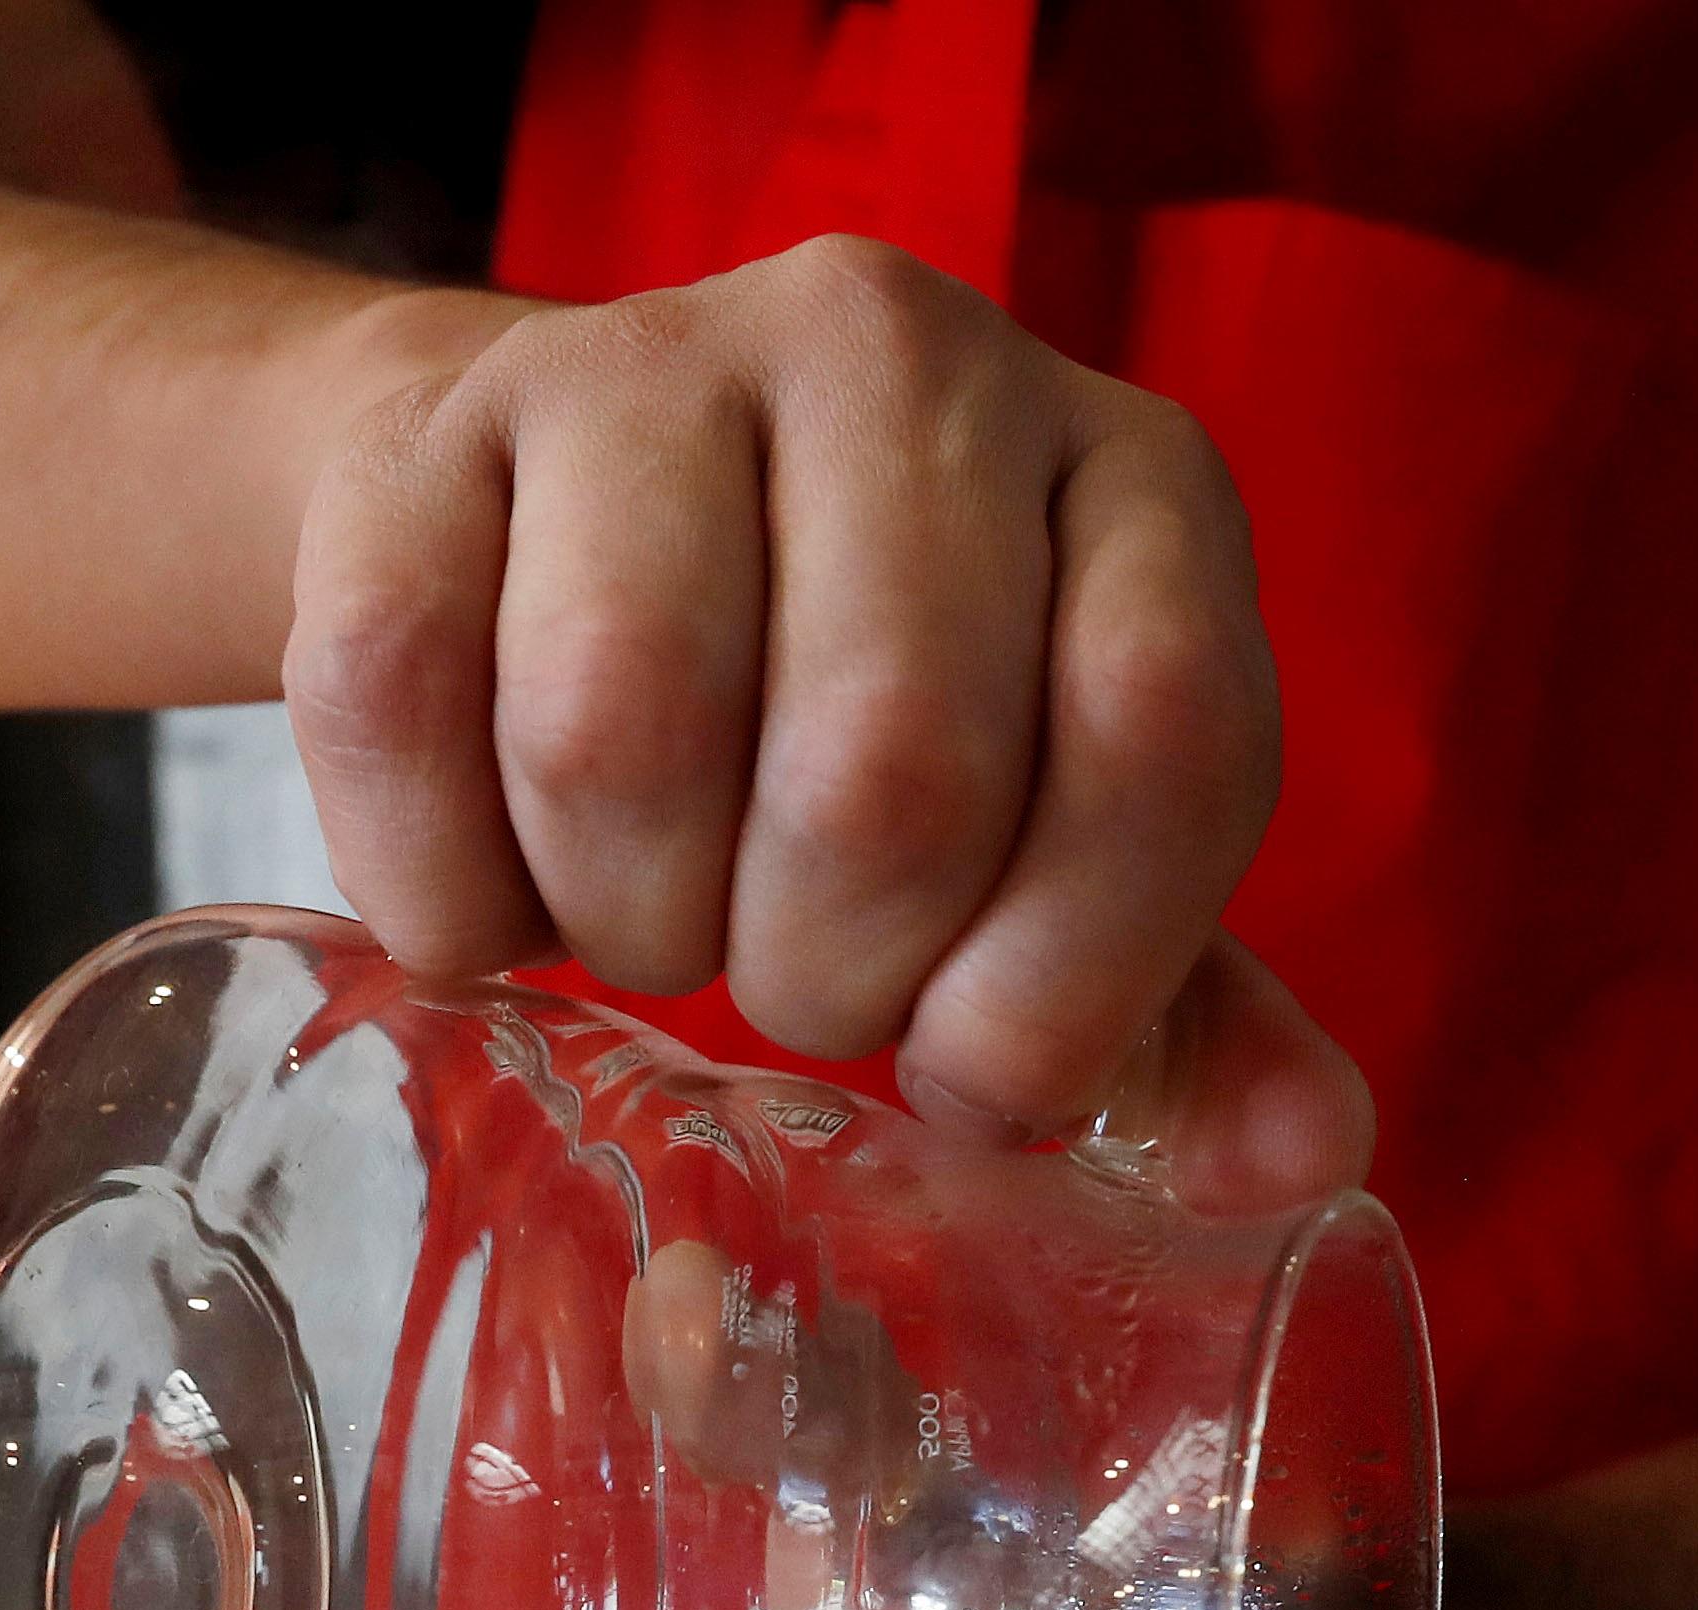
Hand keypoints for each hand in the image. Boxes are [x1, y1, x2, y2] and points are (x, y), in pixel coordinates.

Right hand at [285, 237, 1373, 1216]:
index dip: (1069, 974)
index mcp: (1128, 474)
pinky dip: (445, 886)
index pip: (1163, 729)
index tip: (981, 1072)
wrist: (565, 525)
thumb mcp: (1056, 853)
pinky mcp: (422, 427)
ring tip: (653, 926)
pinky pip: (398, 700)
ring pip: (619, 721)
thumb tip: (1300, 1163)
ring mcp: (649, 362)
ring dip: (630, 922)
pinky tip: (497, 907)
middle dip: (833, 974)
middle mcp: (907, 358)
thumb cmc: (855, 723)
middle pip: (887, 756)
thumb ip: (1183, 1018)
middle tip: (803, 993)